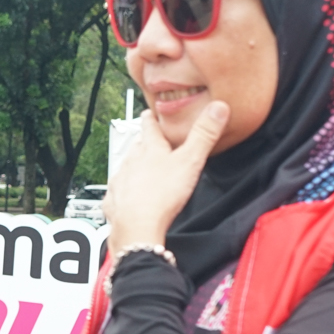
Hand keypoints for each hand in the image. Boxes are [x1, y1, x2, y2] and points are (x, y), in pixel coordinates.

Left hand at [101, 101, 229, 251]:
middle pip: (136, 147)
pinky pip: (117, 193)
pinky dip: (123, 192)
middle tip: (149, 140)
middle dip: (143, 143)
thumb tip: (218, 108)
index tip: (150, 112)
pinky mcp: (114, 202)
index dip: (151, 117)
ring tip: (141, 168)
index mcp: (149, 149)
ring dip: (133, 167)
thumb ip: (204, 135)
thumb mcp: (191, 160)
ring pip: (125, 168)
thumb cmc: (162, 195)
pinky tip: (128, 197)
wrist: (137, 226)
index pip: (149, 126)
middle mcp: (131, 162)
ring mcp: (120, 182)